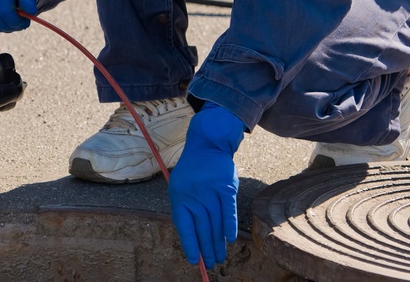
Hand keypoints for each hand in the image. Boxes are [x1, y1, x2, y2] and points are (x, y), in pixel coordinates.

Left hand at [168, 103, 244, 265]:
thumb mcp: (179, 188)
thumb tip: (191, 237)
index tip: (194, 260)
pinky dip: (229, 225)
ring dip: (218, 242)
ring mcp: (211, 192)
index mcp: (180, 198)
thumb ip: (184, 210)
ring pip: (215, 223)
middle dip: (206, 249)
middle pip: (202, 228)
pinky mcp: (226, 188)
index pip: (184, 227)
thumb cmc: (192, 171)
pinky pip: (228, 210)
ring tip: (220, 257)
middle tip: (211, 264)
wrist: (207, 146)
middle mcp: (195, 197)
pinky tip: (230, 239)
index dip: (190, 244)